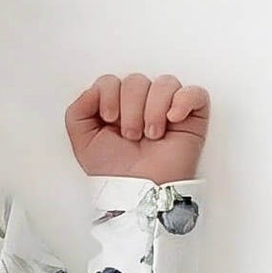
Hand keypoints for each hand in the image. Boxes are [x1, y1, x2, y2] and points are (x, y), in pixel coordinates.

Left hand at [66, 73, 210, 185]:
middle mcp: (141, 105)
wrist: (139, 192)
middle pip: (136, 80)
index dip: (109, 95)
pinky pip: (194, 92)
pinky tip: (173, 119)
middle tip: (132, 136)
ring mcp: (167, 109)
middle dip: (131, 109)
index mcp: (116, 107)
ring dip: (154, 109)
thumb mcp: (82, 142)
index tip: (110, 119)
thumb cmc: (114, 172)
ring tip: (152, 135)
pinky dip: (183, 101)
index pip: (111, 80)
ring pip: (164, 82)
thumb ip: (77, 111)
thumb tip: (94, 88)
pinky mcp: (191, 117)